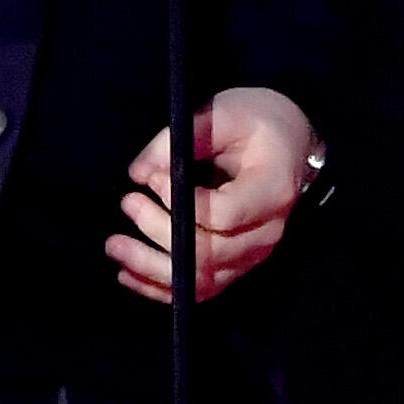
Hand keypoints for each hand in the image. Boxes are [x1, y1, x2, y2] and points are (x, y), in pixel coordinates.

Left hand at [107, 87, 319, 304]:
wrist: (288, 141)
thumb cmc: (256, 122)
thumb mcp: (223, 113)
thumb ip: (179, 139)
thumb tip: (138, 173)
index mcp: (271, 190)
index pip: (223, 214)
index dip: (180, 202)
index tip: (152, 179)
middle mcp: (267, 231)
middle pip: (208, 252)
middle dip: (158, 232)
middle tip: (127, 202)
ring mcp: (253, 254)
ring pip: (200, 279)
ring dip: (151, 267)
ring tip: (115, 246)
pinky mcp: (237, 265)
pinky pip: (199, 289)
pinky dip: (161, 287)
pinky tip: (128, 275)